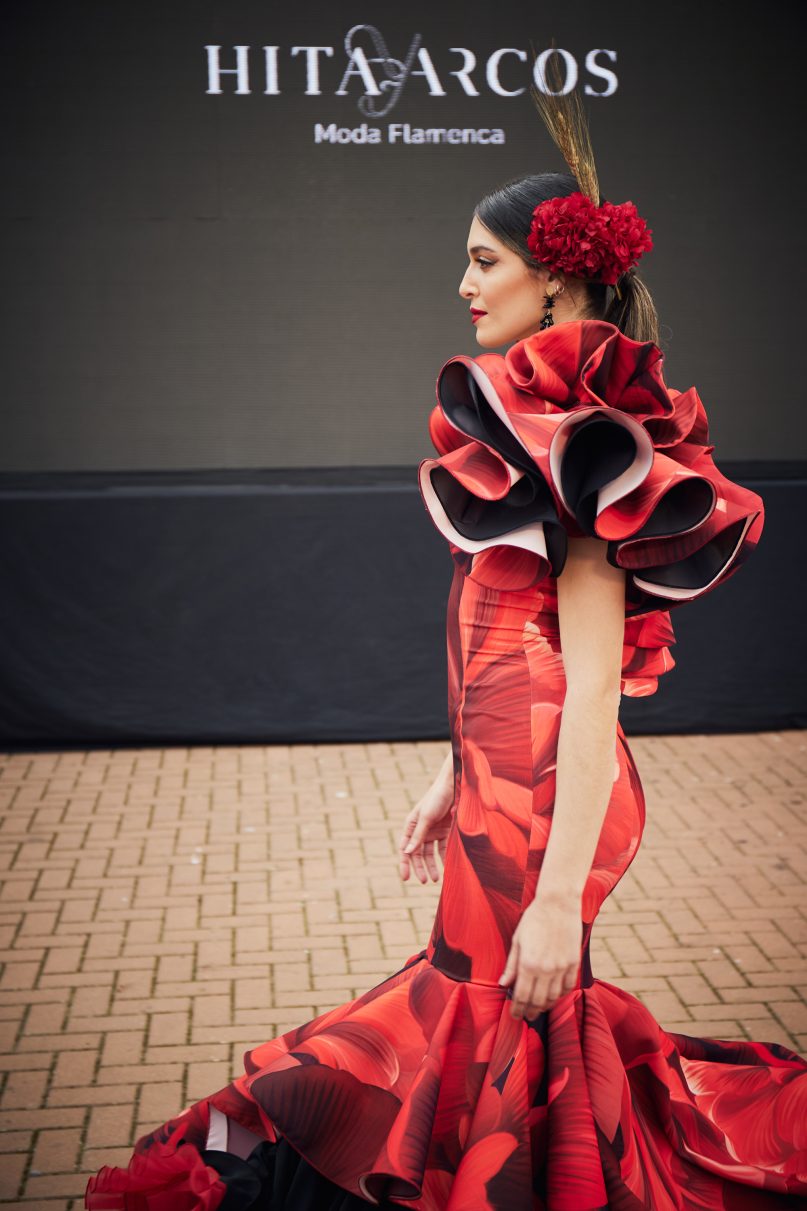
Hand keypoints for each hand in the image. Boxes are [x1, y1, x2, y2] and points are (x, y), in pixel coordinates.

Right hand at [398, 780, 453, 884]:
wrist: (454, 786)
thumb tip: (407, 852)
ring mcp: (433, 831)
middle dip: (420, 868)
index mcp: (411, 825)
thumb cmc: (437, 798)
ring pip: (430, 853)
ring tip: (436, 879)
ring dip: (432, 865)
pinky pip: (443, 848)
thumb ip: (418, 835)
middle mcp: (421, 830)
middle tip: (424, 881)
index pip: (405, 848)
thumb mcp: (426, 817)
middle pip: (418, 853)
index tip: (405, 878)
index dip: (404, 863)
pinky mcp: (445, 831)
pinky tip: (446, 867)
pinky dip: (444, 857)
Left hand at [498, 891, 581, 1019]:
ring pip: (554, 997)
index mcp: (528, 964)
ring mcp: (562, 967)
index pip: (521, 996)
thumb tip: (503, 984)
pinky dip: (561, 995)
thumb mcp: (517, 940)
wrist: (558, 904)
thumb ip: (511, 965)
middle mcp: (546, 969)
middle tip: (526, 1015)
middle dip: (530, 1011)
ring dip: (546, 1005)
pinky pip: (568, 986)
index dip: (517, 1009)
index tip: (514, 1015)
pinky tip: (555, 996)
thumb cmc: (534, 919)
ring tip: (539, 1008)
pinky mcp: (574, 963)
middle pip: (538, 1001)